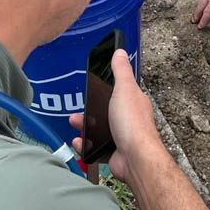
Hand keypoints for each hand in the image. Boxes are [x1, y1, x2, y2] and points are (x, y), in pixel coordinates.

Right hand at [68, 50, 161, 182]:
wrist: (134, 157)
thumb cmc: (133, 124)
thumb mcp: (124, 89)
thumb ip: (121, 71)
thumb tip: (120, 52)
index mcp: (133, 101)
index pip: (119, 91)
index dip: (105, 88)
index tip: (92, 87)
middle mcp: (127, 119)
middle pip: (103, 111)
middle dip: (88, 112)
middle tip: (77, 112)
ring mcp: (120, 136)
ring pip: (96, 129)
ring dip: (83, 127)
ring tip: (75, 125)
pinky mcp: (112, 152)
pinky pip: (94, 148)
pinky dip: (84, 145)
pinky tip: (80, 142)